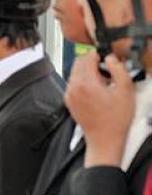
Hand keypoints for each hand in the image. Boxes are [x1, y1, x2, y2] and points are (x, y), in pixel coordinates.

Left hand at [66, 51, 135, 166]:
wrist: (104, 139)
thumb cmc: (115, 119)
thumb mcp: (125, 90)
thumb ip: (118, 69)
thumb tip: (110, 58)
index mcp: (85, 83)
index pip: (87, 57)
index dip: (98, 55)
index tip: (107, 59)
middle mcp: (73, 87)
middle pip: (78, 63)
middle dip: (92, 63)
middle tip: (107, 71)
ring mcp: (69, 94)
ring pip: (75, 73)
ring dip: (87, 73)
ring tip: (103, 83)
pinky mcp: (68, 101)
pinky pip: (74, 84)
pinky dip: (83, 82)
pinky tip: (96, 92)